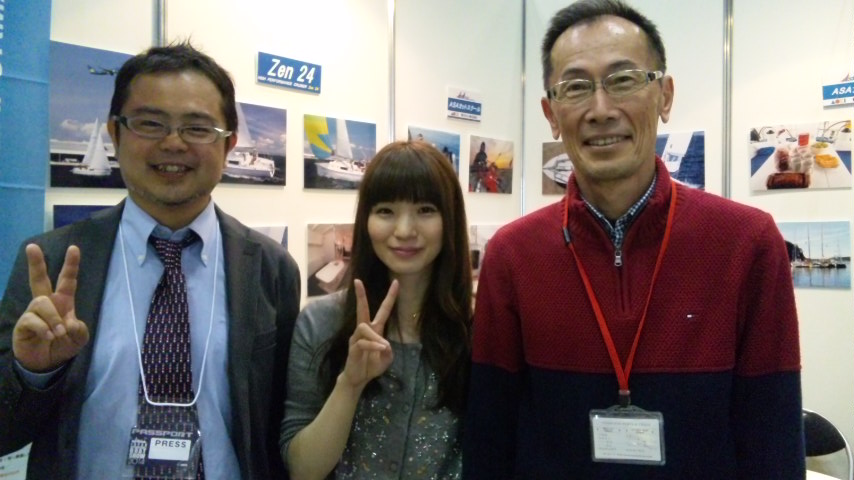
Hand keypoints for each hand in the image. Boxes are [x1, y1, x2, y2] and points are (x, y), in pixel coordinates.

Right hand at [12, 244, 89, 371]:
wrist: (47, 364)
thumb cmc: (63, 345)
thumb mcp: (79, 338)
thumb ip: (79, 330)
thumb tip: (68, 323)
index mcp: (63, 302)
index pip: (67, 280)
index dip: (71, 265)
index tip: (73, 248)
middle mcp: (46, 303)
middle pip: (39, 279)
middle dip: (36, 263)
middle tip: (31, 247)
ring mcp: (33, 312)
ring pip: (41, 302)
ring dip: (53, 318)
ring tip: (57, 333)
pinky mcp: (23, 324)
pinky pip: (32, 319)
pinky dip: (44, 329)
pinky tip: (48, 336)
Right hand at [339, 279, 398, 390]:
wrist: (359, 378)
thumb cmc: (372, 366)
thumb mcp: (387, 359)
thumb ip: (389, 351)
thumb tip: (385, 344)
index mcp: (376, 329)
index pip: (383, 310)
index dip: (390, 297)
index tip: (396, 282)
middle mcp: (365, 330)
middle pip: (362, 309)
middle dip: (360, 295)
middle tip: (357, 281)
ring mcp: (357, 338)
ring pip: (364, 327)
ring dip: (375, 337)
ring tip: (383, 347)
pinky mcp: (352, 347)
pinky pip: (362, 342)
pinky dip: (373, 345)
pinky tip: (380, 349)